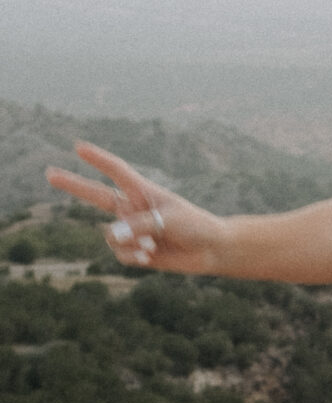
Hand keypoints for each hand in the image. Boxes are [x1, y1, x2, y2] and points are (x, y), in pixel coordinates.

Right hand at [46, 142, 223, 274]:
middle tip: (48, 173)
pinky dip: (131, 255)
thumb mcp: (169, 220)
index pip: (117, 172)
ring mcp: (132, 231)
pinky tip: (148, 255)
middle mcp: (133, 209)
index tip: (78, 147)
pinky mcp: (135, 251)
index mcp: (143, 192)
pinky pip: (120, 254)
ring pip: (111, 236)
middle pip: (95, 195)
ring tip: (151, 244)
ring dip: (129, 242)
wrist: (211, 251)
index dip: (98, 160)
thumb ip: (139, 226)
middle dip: (72, 185)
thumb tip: (112, 237)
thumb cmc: (195, 226)